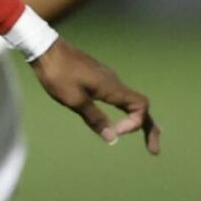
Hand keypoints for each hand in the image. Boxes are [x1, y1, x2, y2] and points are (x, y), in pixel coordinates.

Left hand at [31, 36, 160, 151]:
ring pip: (130, 101)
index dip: (135, 124)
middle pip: (140, 106)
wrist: (46, 49)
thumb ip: (95, 118)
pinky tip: (120, 119)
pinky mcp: (98, 79)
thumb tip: (113, 139)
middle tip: (154, 150)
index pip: (141, 107)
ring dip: (137, 120)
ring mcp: (107, 80)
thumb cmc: (58, 74)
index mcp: (112, 88)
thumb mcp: (74, 100)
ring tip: (144, 136)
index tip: (116, 131)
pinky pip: (119, 97)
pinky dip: (126, 111)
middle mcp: (114, 83)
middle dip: (149, 128)